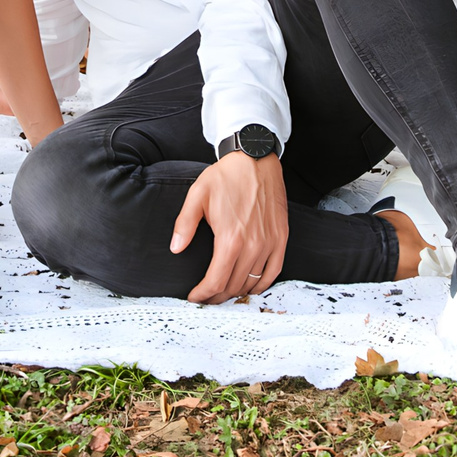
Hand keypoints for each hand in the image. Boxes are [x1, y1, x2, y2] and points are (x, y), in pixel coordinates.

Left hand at [172, 152, 287, 303]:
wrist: (256, 159)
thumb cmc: (227, 176)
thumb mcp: (197, 195)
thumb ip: (184, 224)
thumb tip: (176, 248)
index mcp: (230, 239)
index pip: (215, 281)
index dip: (203, 294)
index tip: (195, 297)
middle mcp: (252, 246)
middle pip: (233, 286)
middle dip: (217, 296)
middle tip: (206, 297)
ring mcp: (269, 243)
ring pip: (252, 282)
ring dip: (236, 292)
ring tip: (224, 293)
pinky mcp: (281, 238)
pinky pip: (273, 272)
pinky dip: (261, 285)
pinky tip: (250, 286)